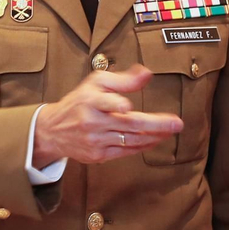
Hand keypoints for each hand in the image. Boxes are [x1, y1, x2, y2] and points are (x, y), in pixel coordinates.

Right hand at [31, 65, 182, 166]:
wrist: (52, 130)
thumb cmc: (78, 102)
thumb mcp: (96, 83)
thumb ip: (122, 80)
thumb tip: (146, 74)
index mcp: (90, 101)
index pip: (104, 102)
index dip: (115, 104)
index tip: (126, 106)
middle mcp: (92, 122)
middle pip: (128, 124)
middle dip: (155, 125)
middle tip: (176, 123)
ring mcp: (95, 141)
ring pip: (130, 140)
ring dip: (154, 136)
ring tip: (170, 131)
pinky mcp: (98, 155)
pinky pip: (125, 151)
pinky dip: (142, 146)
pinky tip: (154, 140)